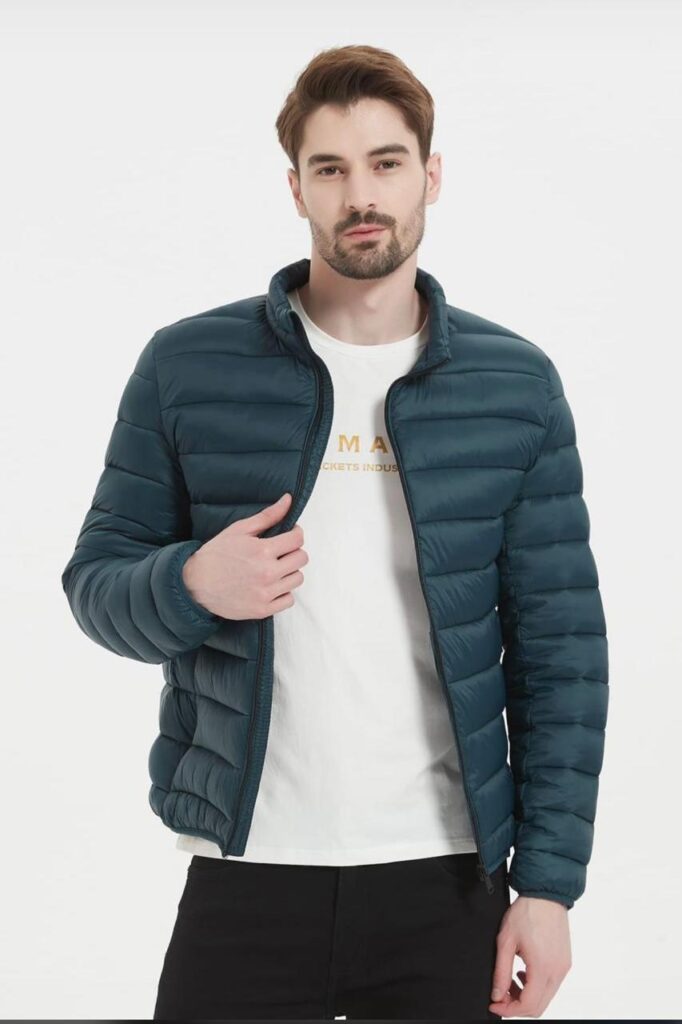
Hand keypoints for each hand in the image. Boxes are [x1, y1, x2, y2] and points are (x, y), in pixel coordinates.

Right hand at [182, 493, 308, 619]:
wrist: (195, 583)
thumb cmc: (216, 554)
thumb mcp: (240, 530)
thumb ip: (267, 516)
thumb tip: (288, 499)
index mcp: (262, 550)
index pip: (298, 539)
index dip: (296, 534)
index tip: (289, 536)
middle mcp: (267, 573)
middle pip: (301, 559)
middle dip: (294, 552)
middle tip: (280, 552)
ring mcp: (265, 593)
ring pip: (297, 579)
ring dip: (289, 572)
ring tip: (275, 568)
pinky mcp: (262, 609)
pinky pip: (289, 600)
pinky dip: (283, 592)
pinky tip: (271, 585)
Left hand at [489, 895, 571, 1016]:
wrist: (545, 894)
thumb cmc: (527, 912)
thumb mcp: (506, 941)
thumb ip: (501, 971)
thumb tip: (497, 994)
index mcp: (543, 967)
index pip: (528, 1005)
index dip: (509, 1009)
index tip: (495, 1004)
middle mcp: (557, 971)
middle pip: (539, 1007)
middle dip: (517, 1005)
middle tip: (501, 995)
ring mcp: (564, 967)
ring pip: (546, 997)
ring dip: (527, 996)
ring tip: (511, 980)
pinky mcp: (565, 962)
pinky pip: (552, 985)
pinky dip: (537, 986)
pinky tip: (524, 972)